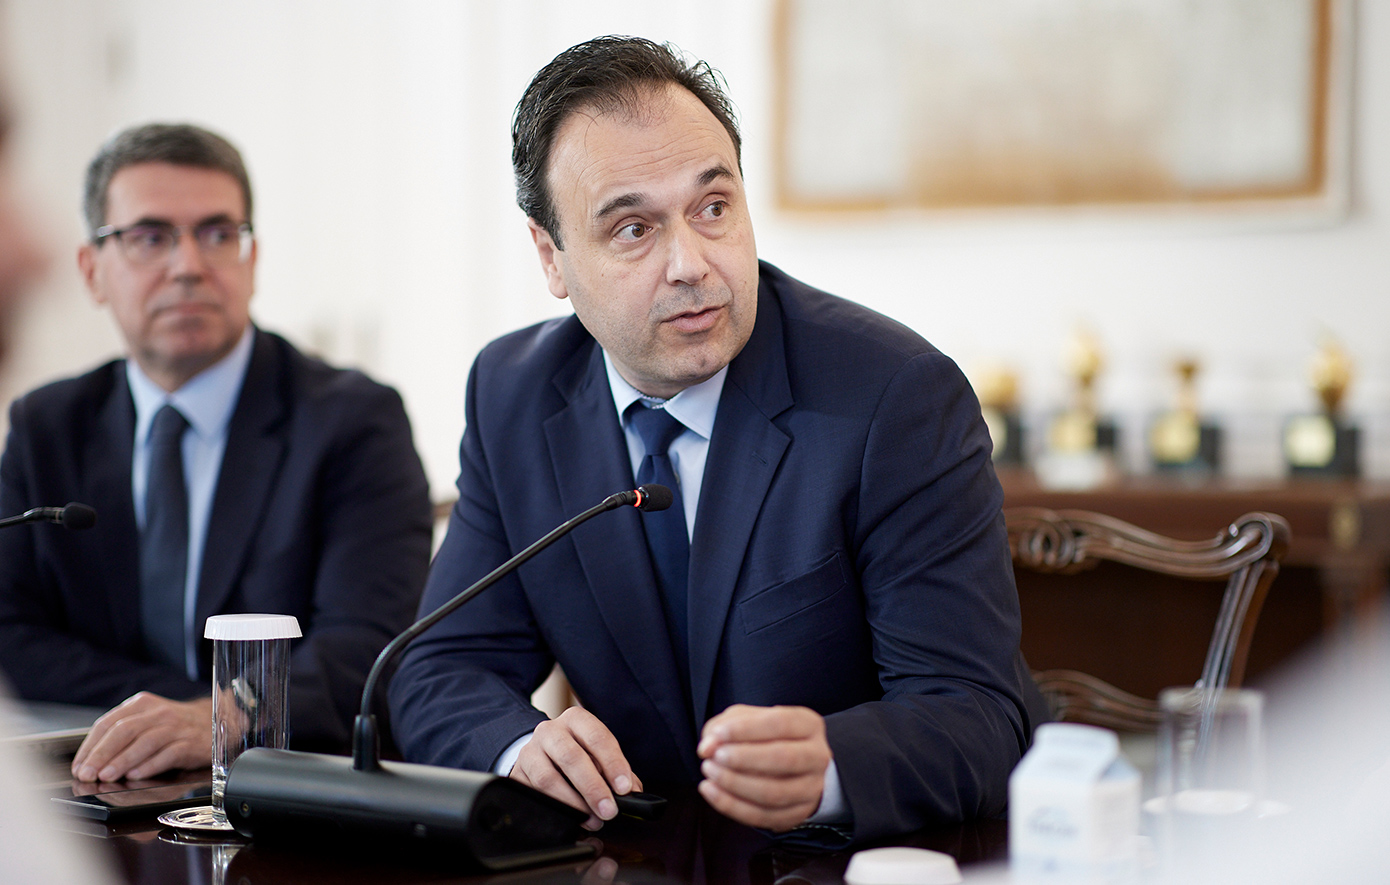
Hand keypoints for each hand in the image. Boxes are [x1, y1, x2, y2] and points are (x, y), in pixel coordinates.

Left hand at [71, 692, 212, 781]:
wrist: (216, 723)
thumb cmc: (175, 728)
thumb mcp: (147, 723)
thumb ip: (123, 738)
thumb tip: (92, 763)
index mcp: (141, 705)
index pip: (109, 723)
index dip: (90, 746)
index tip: (79, 766)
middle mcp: (158, 713)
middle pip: (125, 731)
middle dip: (102, 754)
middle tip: (88, 773)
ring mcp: (176, 727)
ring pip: (145, 741)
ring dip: (123, 761)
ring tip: (107, 777)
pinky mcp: (191, 743)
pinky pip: (168, 753)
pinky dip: (150, 765)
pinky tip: (137, 775)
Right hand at [508, 706, 641, 830]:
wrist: (541, 752)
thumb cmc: (577, 754)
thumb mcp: (598, 754)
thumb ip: (617, 771)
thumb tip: (634, 793)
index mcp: (576, 720)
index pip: (597, 737)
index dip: (613, 763)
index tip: (624, 788)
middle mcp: (550, 730)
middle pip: (571, 757)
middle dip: (593, 787)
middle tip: (609, 810)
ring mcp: (530, 751)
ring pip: (548, 778)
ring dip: (573, 803)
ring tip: (591, 818)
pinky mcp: (517, 774)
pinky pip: (533, 794)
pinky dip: (553, 808)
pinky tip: (568, 817)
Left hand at [696, 704, 830, 831]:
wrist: (795, 768)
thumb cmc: (765, 737)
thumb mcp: (746, 721)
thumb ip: (723, 727)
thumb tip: (707, 747)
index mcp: (808, 725)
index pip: (780, 723)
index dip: (747, 729)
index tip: (718, 734)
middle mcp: (817, 756)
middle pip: (784, 759)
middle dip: (744, 759)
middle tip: (715, 757)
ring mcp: (811, 788)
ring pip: (774, 793)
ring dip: (735, 784)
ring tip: (710, 772)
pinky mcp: (797, 814)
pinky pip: (763, 816)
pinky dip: (732, 806)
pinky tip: (711, 791)